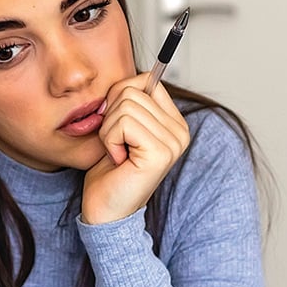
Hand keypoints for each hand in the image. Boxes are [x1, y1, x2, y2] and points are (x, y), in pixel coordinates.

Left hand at [81, 73, 190, 224]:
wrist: (105, 211)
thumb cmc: (109, 171)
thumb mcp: (119, 126)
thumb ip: (129, 100)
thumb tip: (131, 76)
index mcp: (174, 123)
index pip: (147, 79)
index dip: (120, 97)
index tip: (118, 127)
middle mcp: (180, 132)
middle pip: (133, 89)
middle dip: (111, 115)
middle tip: (116, 144)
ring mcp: (174, 142)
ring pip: (125, 104)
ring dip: (108, 130)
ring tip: (117, 153)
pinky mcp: (160, 153)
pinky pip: (123, 122)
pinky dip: (109, 139)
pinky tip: (119, 160)